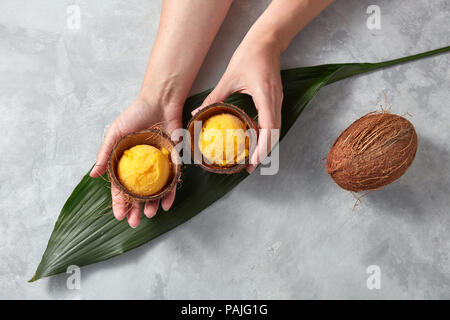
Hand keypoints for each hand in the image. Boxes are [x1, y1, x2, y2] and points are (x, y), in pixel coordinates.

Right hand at [90, 97, 181, 227]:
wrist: (160, 102)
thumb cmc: (136, 115)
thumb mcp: (115, 133)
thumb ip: (105, 154)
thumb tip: (93, 175)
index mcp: (126, 162)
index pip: (121, 187)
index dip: (119, 202)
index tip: (119, 216)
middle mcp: (142, 166)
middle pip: (138, 193)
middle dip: (136, 209)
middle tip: (135, 223)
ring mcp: (158, 165)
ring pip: (155, 190)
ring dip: (152, 204)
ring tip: (150, 215)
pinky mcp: (174, 161)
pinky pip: (172, 180)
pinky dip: (170, 192)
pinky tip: (166, 204)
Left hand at [195, 36, 282, 172]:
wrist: (267, 41)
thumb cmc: (249, 55)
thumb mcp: (229, 78)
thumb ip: (214, 97)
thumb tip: (198, 112)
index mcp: (265, 96)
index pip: (269, 129)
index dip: (262, 148)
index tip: (253, 161)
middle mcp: (275, 101)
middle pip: (275, 134)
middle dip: (264, 153)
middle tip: (250, 167)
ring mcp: (278, 101)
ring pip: (276, 130)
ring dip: (266, 146)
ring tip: (253, 159)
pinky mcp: (276, 100)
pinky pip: (273, 123)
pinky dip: (266, 135)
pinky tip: (255, 141)